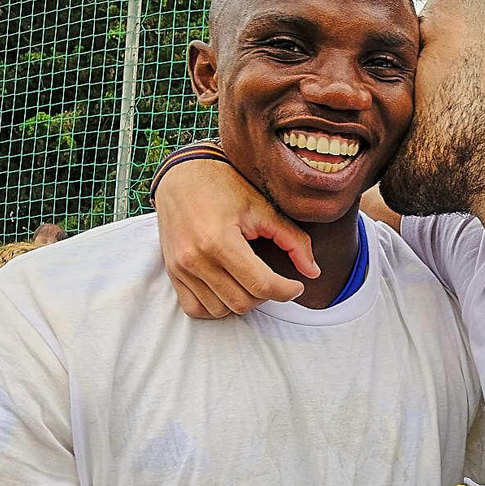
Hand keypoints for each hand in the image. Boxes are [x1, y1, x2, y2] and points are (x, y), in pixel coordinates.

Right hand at [154, 152, 319, 317]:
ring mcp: (180, 268)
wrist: (182, 175)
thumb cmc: (225, 186)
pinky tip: (228, 287)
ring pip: (221, 310)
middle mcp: (195, 259)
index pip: (261, 286)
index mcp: (219, 241)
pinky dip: (216, 306)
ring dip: (241, 301)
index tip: (296, 285)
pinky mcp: (171, 273)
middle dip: (265, 296)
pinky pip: (195, 309)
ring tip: (249, 279)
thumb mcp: (264, 208)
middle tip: (272, 279)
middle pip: (242, 302)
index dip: (287, 290)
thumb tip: (313, 272)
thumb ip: (293, 241)